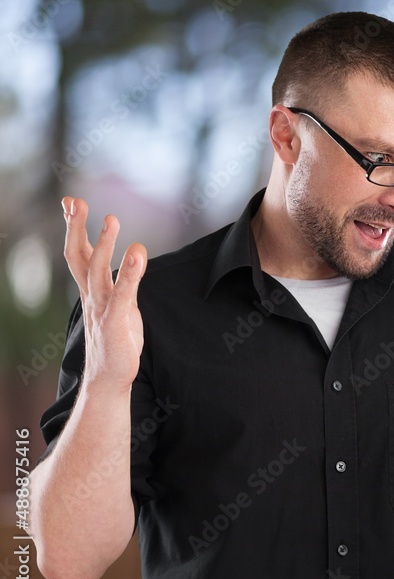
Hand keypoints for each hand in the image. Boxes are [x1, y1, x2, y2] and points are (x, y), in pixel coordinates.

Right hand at [62, 196, 147, 392]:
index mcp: (92, 289)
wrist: (110, 376)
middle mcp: (93, 295)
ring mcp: (103, 307)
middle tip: (75, 201)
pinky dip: (129, 273)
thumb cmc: (116, 338)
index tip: (70, 202)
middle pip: (79, 256)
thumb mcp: (119, 302)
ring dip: (104, 244)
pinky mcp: (117, 321)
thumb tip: (130, 256)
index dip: (74, 227)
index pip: (78, 253)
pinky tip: (137, 254)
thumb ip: (122, 279)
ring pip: (98, 271)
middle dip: (76, 228)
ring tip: (111, 219)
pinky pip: (123, 293)